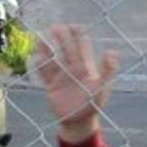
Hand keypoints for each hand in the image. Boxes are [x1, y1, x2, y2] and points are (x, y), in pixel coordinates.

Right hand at [34, 24, 117, 144]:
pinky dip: (39, 67)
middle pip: (65, 49)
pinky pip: (43, 74)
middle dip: (61, 37)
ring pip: (52, 59)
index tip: (72, 25)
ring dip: (46, 49)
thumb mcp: (103, 87)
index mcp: (85, 67)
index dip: (77, 35)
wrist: (79, 122)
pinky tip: (35, 58)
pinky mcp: (50, 86)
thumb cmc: (93, 104)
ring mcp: (60, 77)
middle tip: (54, 26)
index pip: (81, 46)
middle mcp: (71, 69)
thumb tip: (111, 51)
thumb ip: (108, 70)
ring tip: (40, 38)